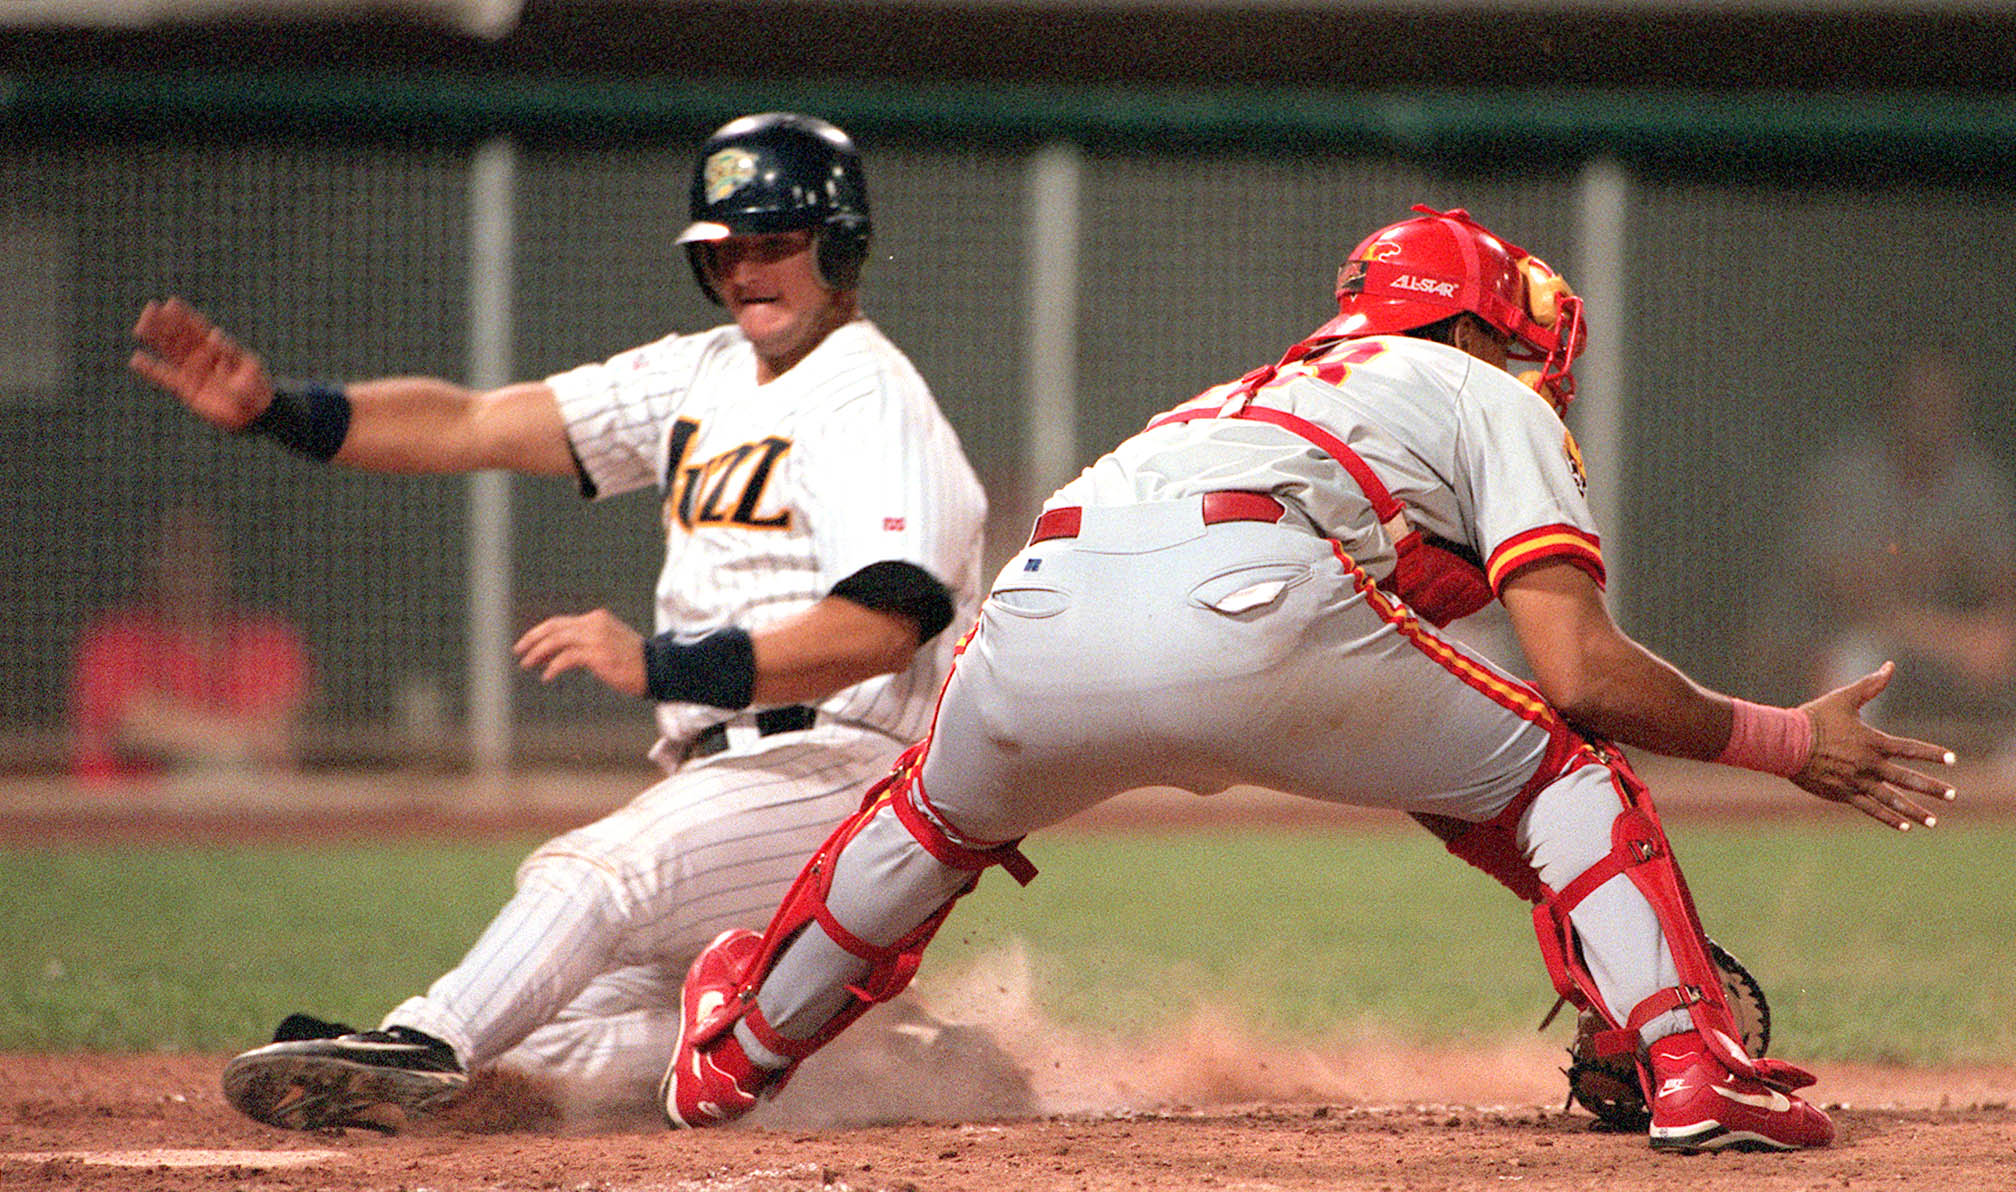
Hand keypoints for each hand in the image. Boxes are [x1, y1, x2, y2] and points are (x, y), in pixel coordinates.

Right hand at [128, 298, 275, 430]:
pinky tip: (137, 360)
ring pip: (170, 351)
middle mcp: (203, 356)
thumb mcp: (249, 368)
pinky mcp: (187, 388)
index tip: (171, 304)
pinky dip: (152, 369)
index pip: (198, 328)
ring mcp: (193, 371)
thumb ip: (230, 353)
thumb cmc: (256, 388)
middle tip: (149, 309)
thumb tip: (215, 334)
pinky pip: (166, 377)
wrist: (254, 414)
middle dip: (165, 323)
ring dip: (156, 339)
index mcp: (219, 347)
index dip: (185, 316)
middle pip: (180, 336)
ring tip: (140, 327)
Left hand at [513, 608, 646, 696]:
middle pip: (554, 627)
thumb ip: (589, 640)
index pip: (560, 622)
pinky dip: (553, 667)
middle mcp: (594, 623)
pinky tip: (546, 676)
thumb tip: (560, 652)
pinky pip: (566, 658)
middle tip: (518, 652)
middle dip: (532, 639)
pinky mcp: (597, 654)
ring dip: (537, 653)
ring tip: (527, 664)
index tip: (527, 645)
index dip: (540, 633)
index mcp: (597, 618)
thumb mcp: (610, 641)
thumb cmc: (635, 661)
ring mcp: (596, 638)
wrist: (658, 669)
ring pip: (556, 641)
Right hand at [1791, 661, 1957, 830]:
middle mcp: (1870, 764)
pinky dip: (1888, 818)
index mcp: (1873, 742)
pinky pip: (1871, 808)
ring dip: (1915, 811)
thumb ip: (1870, 685)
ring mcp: (1857, 781)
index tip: (1952, 760)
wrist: (1786, 742)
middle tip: (1952, 796)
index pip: (1910, 749)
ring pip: (1892, 799)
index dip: (1932, 753)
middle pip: (1908, 779)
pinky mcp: (1843, 793)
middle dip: (1933, 788)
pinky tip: (1905, 827)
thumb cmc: (1814, 718)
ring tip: (1933, 821)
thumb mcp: (1844, 698)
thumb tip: (1890, 666)